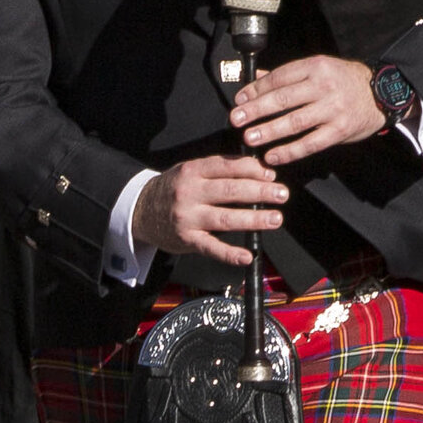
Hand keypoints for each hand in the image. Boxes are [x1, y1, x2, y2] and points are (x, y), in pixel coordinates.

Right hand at [147, 152, 288, 265]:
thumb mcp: (191, 171)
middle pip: (231, 191)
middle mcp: (190, 193)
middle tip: (282, 195)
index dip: (253, 170)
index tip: (271, 176)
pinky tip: (247, 256)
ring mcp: (188, 217)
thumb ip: (220, 169)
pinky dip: (230, 254)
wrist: (139, 210)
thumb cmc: (173, 189)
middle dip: (261, 193)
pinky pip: (211, 248)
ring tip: (275, 219)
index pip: (228, 167)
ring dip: (254, 219)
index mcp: (194, 171)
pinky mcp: (186, 240)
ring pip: (226, 218)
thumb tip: (259, 171)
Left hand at [234, 53, 384, 163]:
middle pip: (284, 99)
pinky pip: (311, 143)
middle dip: (257, 110)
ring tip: (250, 137)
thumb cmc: (345, 81)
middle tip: (236, 119)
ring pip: (295, 122)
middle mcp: (324, 86)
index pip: (279, 78)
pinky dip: (290, 151)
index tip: (240, 100)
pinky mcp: (340, 131)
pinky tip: (273, 155)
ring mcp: (333, 109)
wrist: (382, 94)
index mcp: (316, 67)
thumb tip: (256, 79)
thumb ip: (288, 75)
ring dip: (269, 131)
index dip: (256, 89)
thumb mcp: (319, 69)